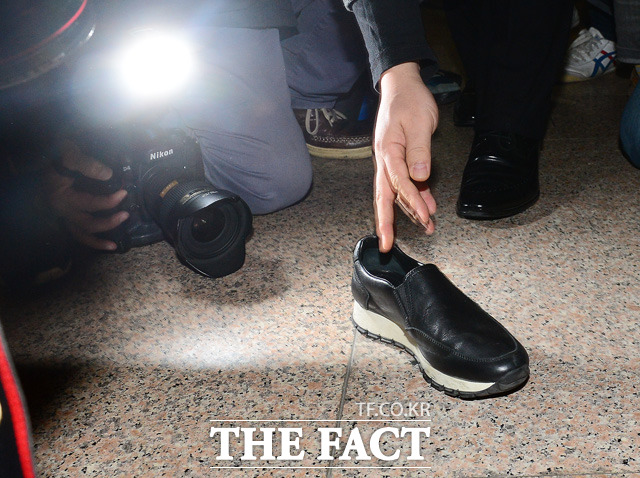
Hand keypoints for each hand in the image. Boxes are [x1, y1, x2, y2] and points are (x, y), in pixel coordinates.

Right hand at [47, 139, 128, 249]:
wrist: (43, 156)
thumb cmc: (57, 156)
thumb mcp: (71, 156)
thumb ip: (88, 165)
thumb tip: (108, 175)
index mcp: (62, 198)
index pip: (90, 204)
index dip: (109, 201)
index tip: (124, 193)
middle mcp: (62, 210)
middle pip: (86, 224)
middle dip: (108, 223)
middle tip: (126, 216)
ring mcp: (64, 214)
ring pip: (79, 235)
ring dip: (96, 242)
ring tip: (114, 247)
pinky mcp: (67, 214)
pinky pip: (78, 231)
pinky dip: (91, 237)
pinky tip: (104, 240)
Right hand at [373, 62, 438, 251]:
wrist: (401, 85)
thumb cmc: (408, 100)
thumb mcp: (418, 123)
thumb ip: (419, 151)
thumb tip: (419, 177)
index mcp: (388, 151)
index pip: (399, 182)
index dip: (411, 201)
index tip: (423, 216)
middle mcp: (385, 160)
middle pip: (383, 196)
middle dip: (385, 223)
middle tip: (386, 245)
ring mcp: (390, 162)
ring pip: (396, 193)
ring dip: (408, 212)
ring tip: (425, 228)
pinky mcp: (399, 160)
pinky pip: (405, 184)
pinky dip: (415, 198)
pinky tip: (426, 208)